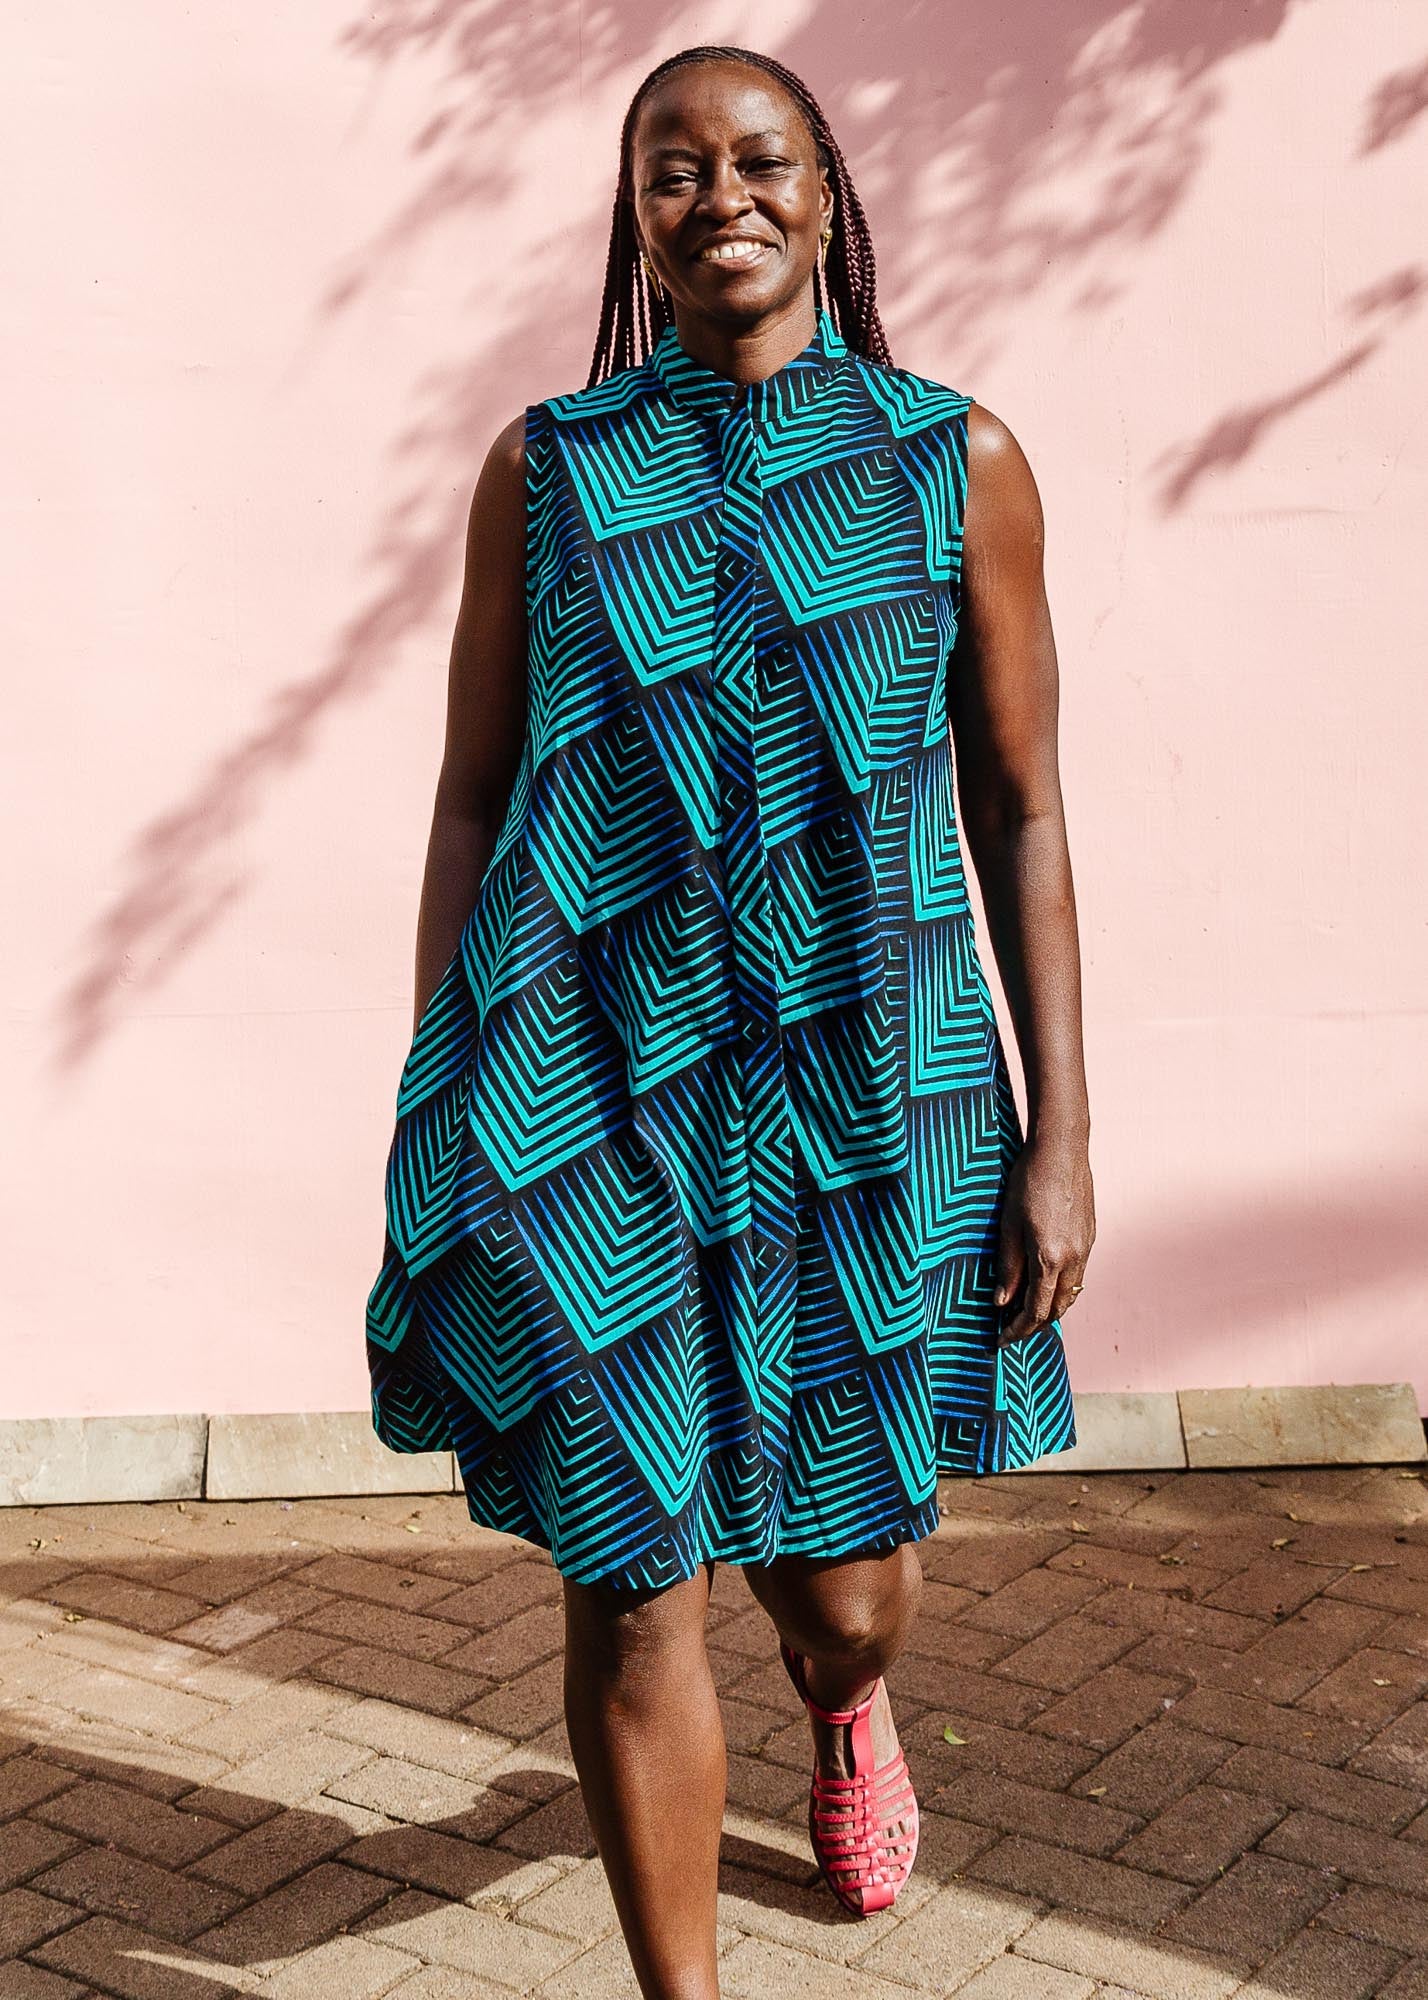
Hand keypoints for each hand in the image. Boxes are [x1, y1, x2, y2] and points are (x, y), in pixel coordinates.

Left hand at [992, 1134, 1094, 1347]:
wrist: (1062, 1150)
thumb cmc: (1028, 1182)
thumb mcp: (1008, 1225)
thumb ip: (1008, 1267)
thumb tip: (1002, 1303)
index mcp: (1050, 1258)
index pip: (1035, 1310)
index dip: (1018, 1330)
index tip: (1001, 1340)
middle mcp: (1074, 1259)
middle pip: (1057, 1308)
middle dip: (1035, 1325)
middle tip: (1011, 1329)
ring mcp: (1086, 1248)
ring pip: (1071, 1294)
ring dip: (1050, 1308)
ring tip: (1026, 1311)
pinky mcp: (1090, 1237)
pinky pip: (1078, 1276)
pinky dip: (1061, 1289)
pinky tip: (1044, 1283)